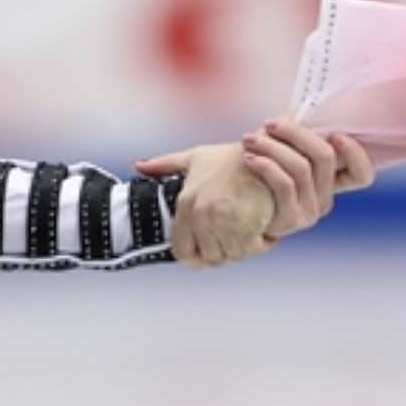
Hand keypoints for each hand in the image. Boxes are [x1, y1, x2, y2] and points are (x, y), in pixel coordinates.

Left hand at [135, 143, 276, 267]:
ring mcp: (225, 220)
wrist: (266, 147)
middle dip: (224, 253)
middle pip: (211, 258)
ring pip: (232, 256)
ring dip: (243, 249)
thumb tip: (138, 166)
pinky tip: (264, 231)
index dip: (197, 258)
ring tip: (250, 233)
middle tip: (236, 240)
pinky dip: (260, 244)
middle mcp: (202, 214)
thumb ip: (165, 165)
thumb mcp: (194, 157)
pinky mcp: (249, 222)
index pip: (183, 252)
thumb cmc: (230, 156)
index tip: (210, 252)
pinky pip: (252, 249)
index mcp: (186, 203)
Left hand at [241, 116, 375, 237]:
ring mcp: (310, 212)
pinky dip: (266, 165)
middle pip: (326, 156)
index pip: (362, 174)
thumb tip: (302, 107)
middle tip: (269, 123)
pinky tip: (249, 158)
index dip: (356, 153)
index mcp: (329, 181)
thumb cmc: (258, 174)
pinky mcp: (291, 220)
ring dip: (272, 146)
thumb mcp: (281, 152)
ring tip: (249, 139)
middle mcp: (325, 198)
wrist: (231, 210)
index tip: (335, 134)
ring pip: (301, 167)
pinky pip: (284, 183)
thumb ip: (297, 136)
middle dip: (295, 132)